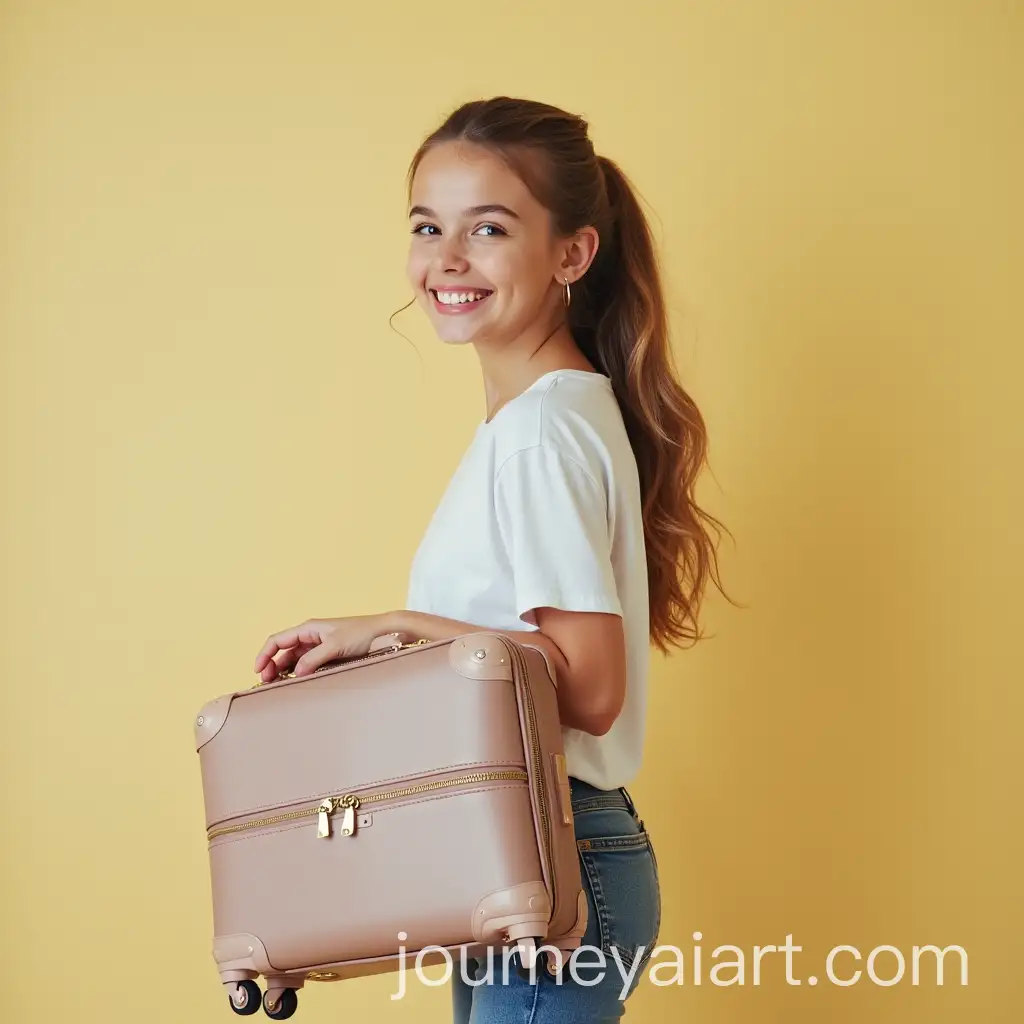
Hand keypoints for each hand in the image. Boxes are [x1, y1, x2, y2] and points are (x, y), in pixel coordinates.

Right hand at [253, 614, 391, 682]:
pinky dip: (299, 673)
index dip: (265, 654)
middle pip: (283, 652)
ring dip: (285, 671)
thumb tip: (296, 672)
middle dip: (272, 666)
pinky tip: (296, 682)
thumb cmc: (361, 634)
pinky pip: (307, 665)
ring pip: (294, 660)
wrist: (383, 633)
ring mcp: (319, 646)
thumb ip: (314, 659)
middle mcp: (311, 636)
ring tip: (278, 686)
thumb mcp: (335, 646)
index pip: (278, 640)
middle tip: (268, 683)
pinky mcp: (328, 655)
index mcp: (308, 628)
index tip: (258, 671)